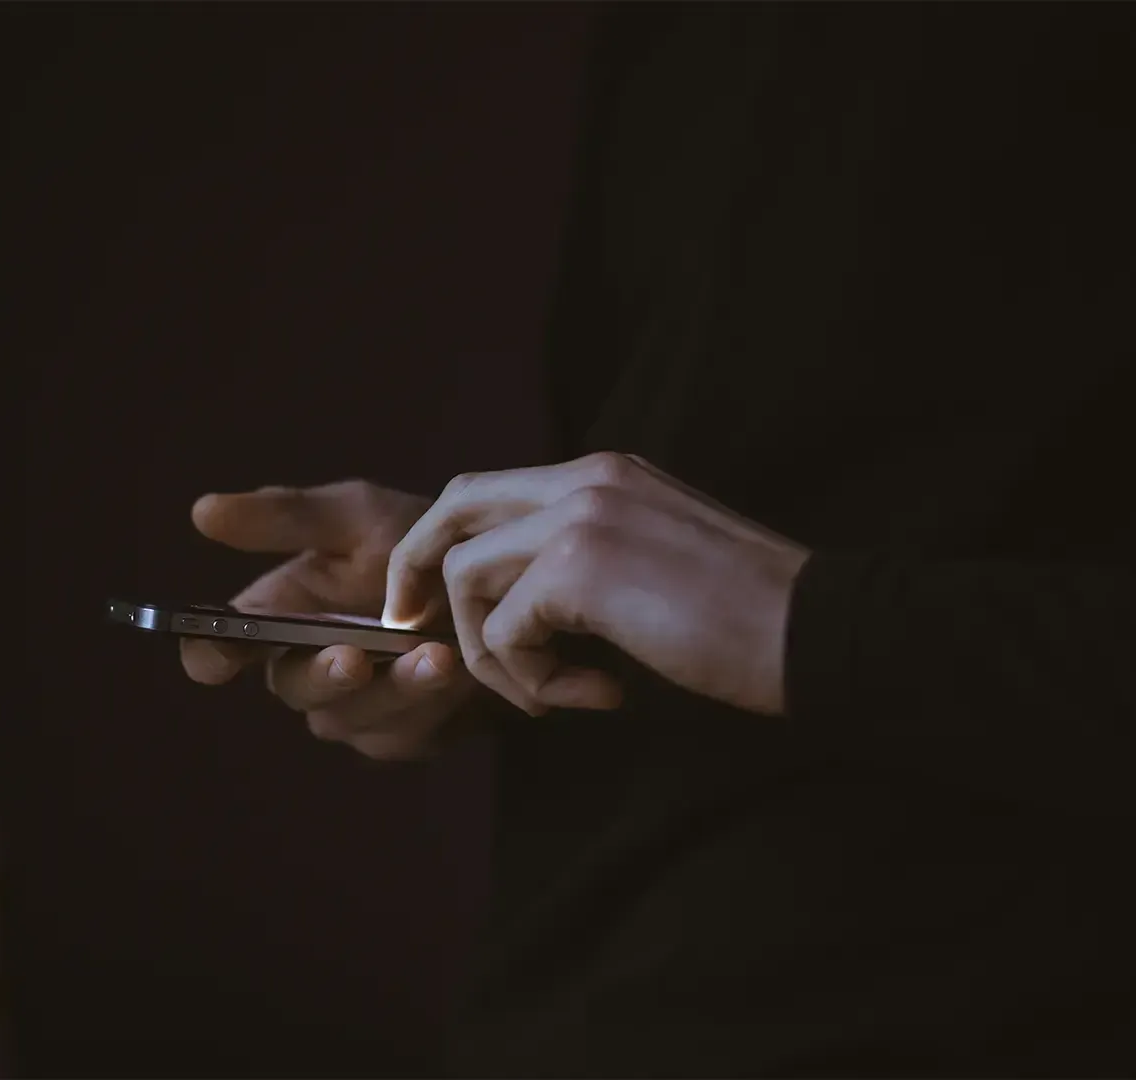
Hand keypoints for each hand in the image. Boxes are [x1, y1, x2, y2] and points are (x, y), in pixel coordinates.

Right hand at [183, 480, 477, 759]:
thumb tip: (202, 511)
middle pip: (292, 688)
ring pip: (352, 718)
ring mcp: (355, 710)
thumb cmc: (416, 541)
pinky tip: (460, 673)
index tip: (220, 655)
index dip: (211, 655)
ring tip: (436, 656)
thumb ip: (286, 517)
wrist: (499, 579)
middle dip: (324, 675)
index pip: (220, 648)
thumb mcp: (356, 516)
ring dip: (395, 689)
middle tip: (354, 659)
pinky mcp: (404, 735)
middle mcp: (306, 669)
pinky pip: (405, 734)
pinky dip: (433, 704)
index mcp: (278, 616)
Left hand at [383, 452, 810, 716]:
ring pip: (466, 576)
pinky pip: (506, 631)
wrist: (818, 632)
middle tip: (412, 629)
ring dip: (492, 652)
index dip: (446, 544)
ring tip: (552, 692)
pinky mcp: (581, 566)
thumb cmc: (748, 618)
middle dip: (416, 570)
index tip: (433, 602)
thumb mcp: (655, 564)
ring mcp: (581, 515)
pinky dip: (532, 680)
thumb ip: (585, 565)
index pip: (489, 490)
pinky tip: (595, 695)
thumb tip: (518, 609)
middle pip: (453, 507)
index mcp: (604, 474)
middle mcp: (584, 479)